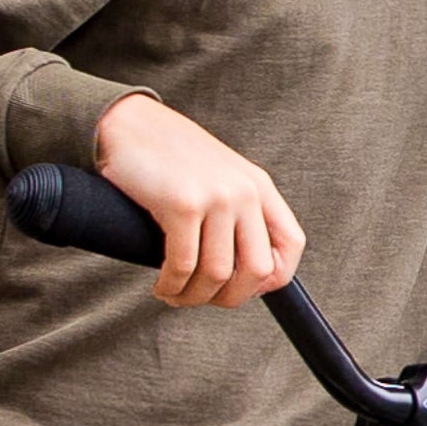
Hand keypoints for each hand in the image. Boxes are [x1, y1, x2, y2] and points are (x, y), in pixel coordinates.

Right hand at [95, 94, 304, 308]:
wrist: (134, 126)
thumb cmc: (172, 161)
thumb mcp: (221, 180)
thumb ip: (238, 216)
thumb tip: (246, 275)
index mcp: (259, 187)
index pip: (292, 245)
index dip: (272, 279)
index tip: (240, 289)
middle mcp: (245, 191)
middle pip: (258, 270)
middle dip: (229, 298)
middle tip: (200, 298)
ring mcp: (217, 197)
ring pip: (218, 275)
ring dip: (192, 297)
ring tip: (174, 293)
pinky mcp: (183, 204)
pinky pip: (183, 267)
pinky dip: (171, 287)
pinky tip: (162, 285)